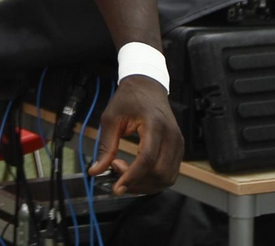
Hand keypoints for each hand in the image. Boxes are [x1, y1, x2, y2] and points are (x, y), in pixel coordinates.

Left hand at [89, 76, 183, 196]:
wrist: (148, 86)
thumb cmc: (130, 98)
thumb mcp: (111, 118)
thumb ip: (105, 146)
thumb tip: (96, 170)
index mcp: (154, 124)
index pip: (147, 159)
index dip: (132, 177)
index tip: (117, 187)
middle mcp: (171, 135)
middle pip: (159, 173)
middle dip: (137, 181)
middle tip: (117, 170)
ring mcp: (178, 143)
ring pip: (167, 178)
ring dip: (145, 184)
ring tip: (126, 171)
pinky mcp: (178, 148)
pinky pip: (170, 173)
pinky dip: (153, 180)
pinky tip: (138, 172)